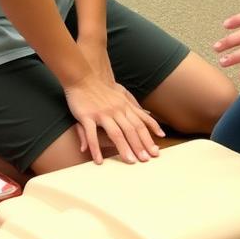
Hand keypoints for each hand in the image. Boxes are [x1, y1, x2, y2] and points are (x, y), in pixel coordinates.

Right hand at [67, 41, 163, 163]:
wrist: (83, 77)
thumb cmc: (102, 88)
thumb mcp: (122, 94)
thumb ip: (134, 107)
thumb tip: (148, 115)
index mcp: (125, 106)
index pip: (140, 123)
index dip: (149, 137)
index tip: (156, 150)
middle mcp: (116, 110)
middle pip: (131, 130)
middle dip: (140, 146)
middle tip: (147, 160)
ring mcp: (102, 113)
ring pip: (116, 133)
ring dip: (124, 148)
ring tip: (131, 161)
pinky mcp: (87, 116)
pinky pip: (92, 134)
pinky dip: (95, 148)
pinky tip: (98, 160)